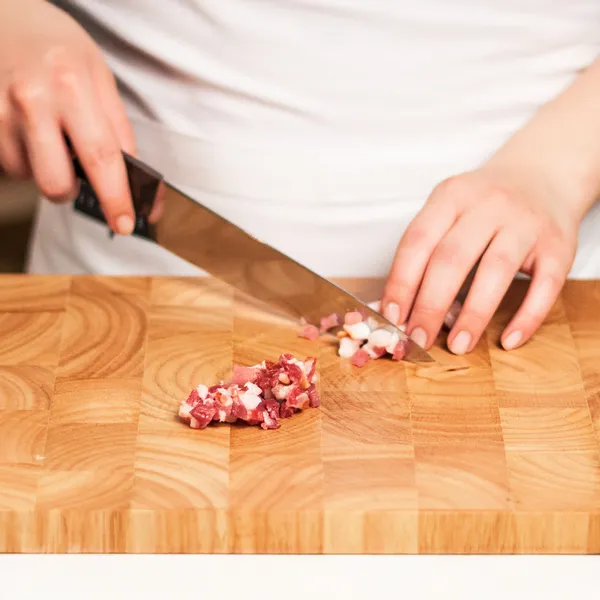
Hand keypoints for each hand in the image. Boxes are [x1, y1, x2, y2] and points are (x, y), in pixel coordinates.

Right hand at [0, 0, 135, 233]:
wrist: (3, 17)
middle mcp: (31, 101)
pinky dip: (25, 158)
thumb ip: (117, 129)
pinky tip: (29, 131)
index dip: (116, 198)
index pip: (102, 157)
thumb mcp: (99, 76)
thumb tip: (134, 179)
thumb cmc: (57, 48)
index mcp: (71, 86)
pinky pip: (9, 164)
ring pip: (29, 177)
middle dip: (73, 192)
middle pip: (56, 183)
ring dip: (46, 169)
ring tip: (49, 136)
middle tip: (79, 176)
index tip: (125, 223)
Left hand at [381, 163, 578, 353]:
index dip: (401, 282)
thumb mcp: (448, 209)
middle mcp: (490, 205)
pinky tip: (508, 340)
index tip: (392, 317)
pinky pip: (545, 286)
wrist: (542, 177)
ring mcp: (527, 224)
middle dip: (429, 305)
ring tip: (457, 345)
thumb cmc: (483, 206)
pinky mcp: (559, 246)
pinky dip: (526, 317)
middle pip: (452, 258)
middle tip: (417, 340)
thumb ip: (425, 250)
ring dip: (473, 315)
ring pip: (497, 271)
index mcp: (452, 196)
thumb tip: (398, 308)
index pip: (417, 241)